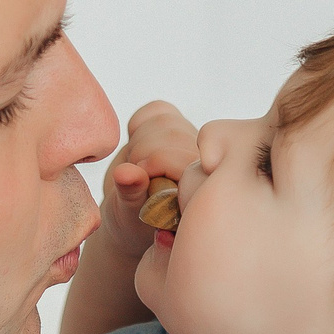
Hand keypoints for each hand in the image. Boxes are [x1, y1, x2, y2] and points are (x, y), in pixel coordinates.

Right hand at [96, 101, 199, 264]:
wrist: (133, 218)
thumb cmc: (134, 224)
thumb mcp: (128, 214)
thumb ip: (130, 192)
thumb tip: (126, 172)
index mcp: (203, 184)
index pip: (178, 156)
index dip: (151, 165)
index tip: (139, 185)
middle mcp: (206, 160)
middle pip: (171, 133)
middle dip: (142, 153)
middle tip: (136, 179)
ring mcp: (193, 142)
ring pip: (164, 120)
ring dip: (140, 140)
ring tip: (137, 167)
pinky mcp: (177, 126)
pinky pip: (157, 110)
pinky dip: (140, 123)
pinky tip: (137, 148)